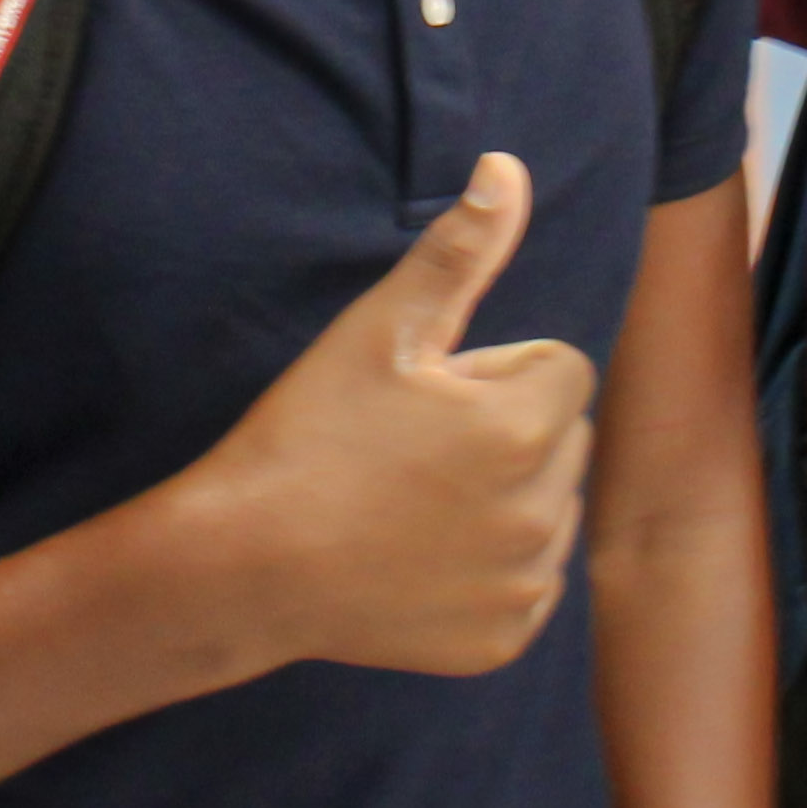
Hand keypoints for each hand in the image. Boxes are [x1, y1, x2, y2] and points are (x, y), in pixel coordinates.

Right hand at [183, 155, 598, 678]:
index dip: (491, 371)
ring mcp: (526, 584)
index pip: (561, 367)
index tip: (424, 395)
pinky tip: (414, 558)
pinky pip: (525, 581)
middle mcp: (543, 511)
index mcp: (526, 426)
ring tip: (409, 501)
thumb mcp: (381, 330)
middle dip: (509, 430)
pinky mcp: (502, 639)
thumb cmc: (307, 434)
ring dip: (504, 497)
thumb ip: (460, 251)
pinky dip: (485, 569)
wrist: (243, 566)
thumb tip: (508, 167)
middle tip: (410, 447)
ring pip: (548, 508)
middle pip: (563, 437)